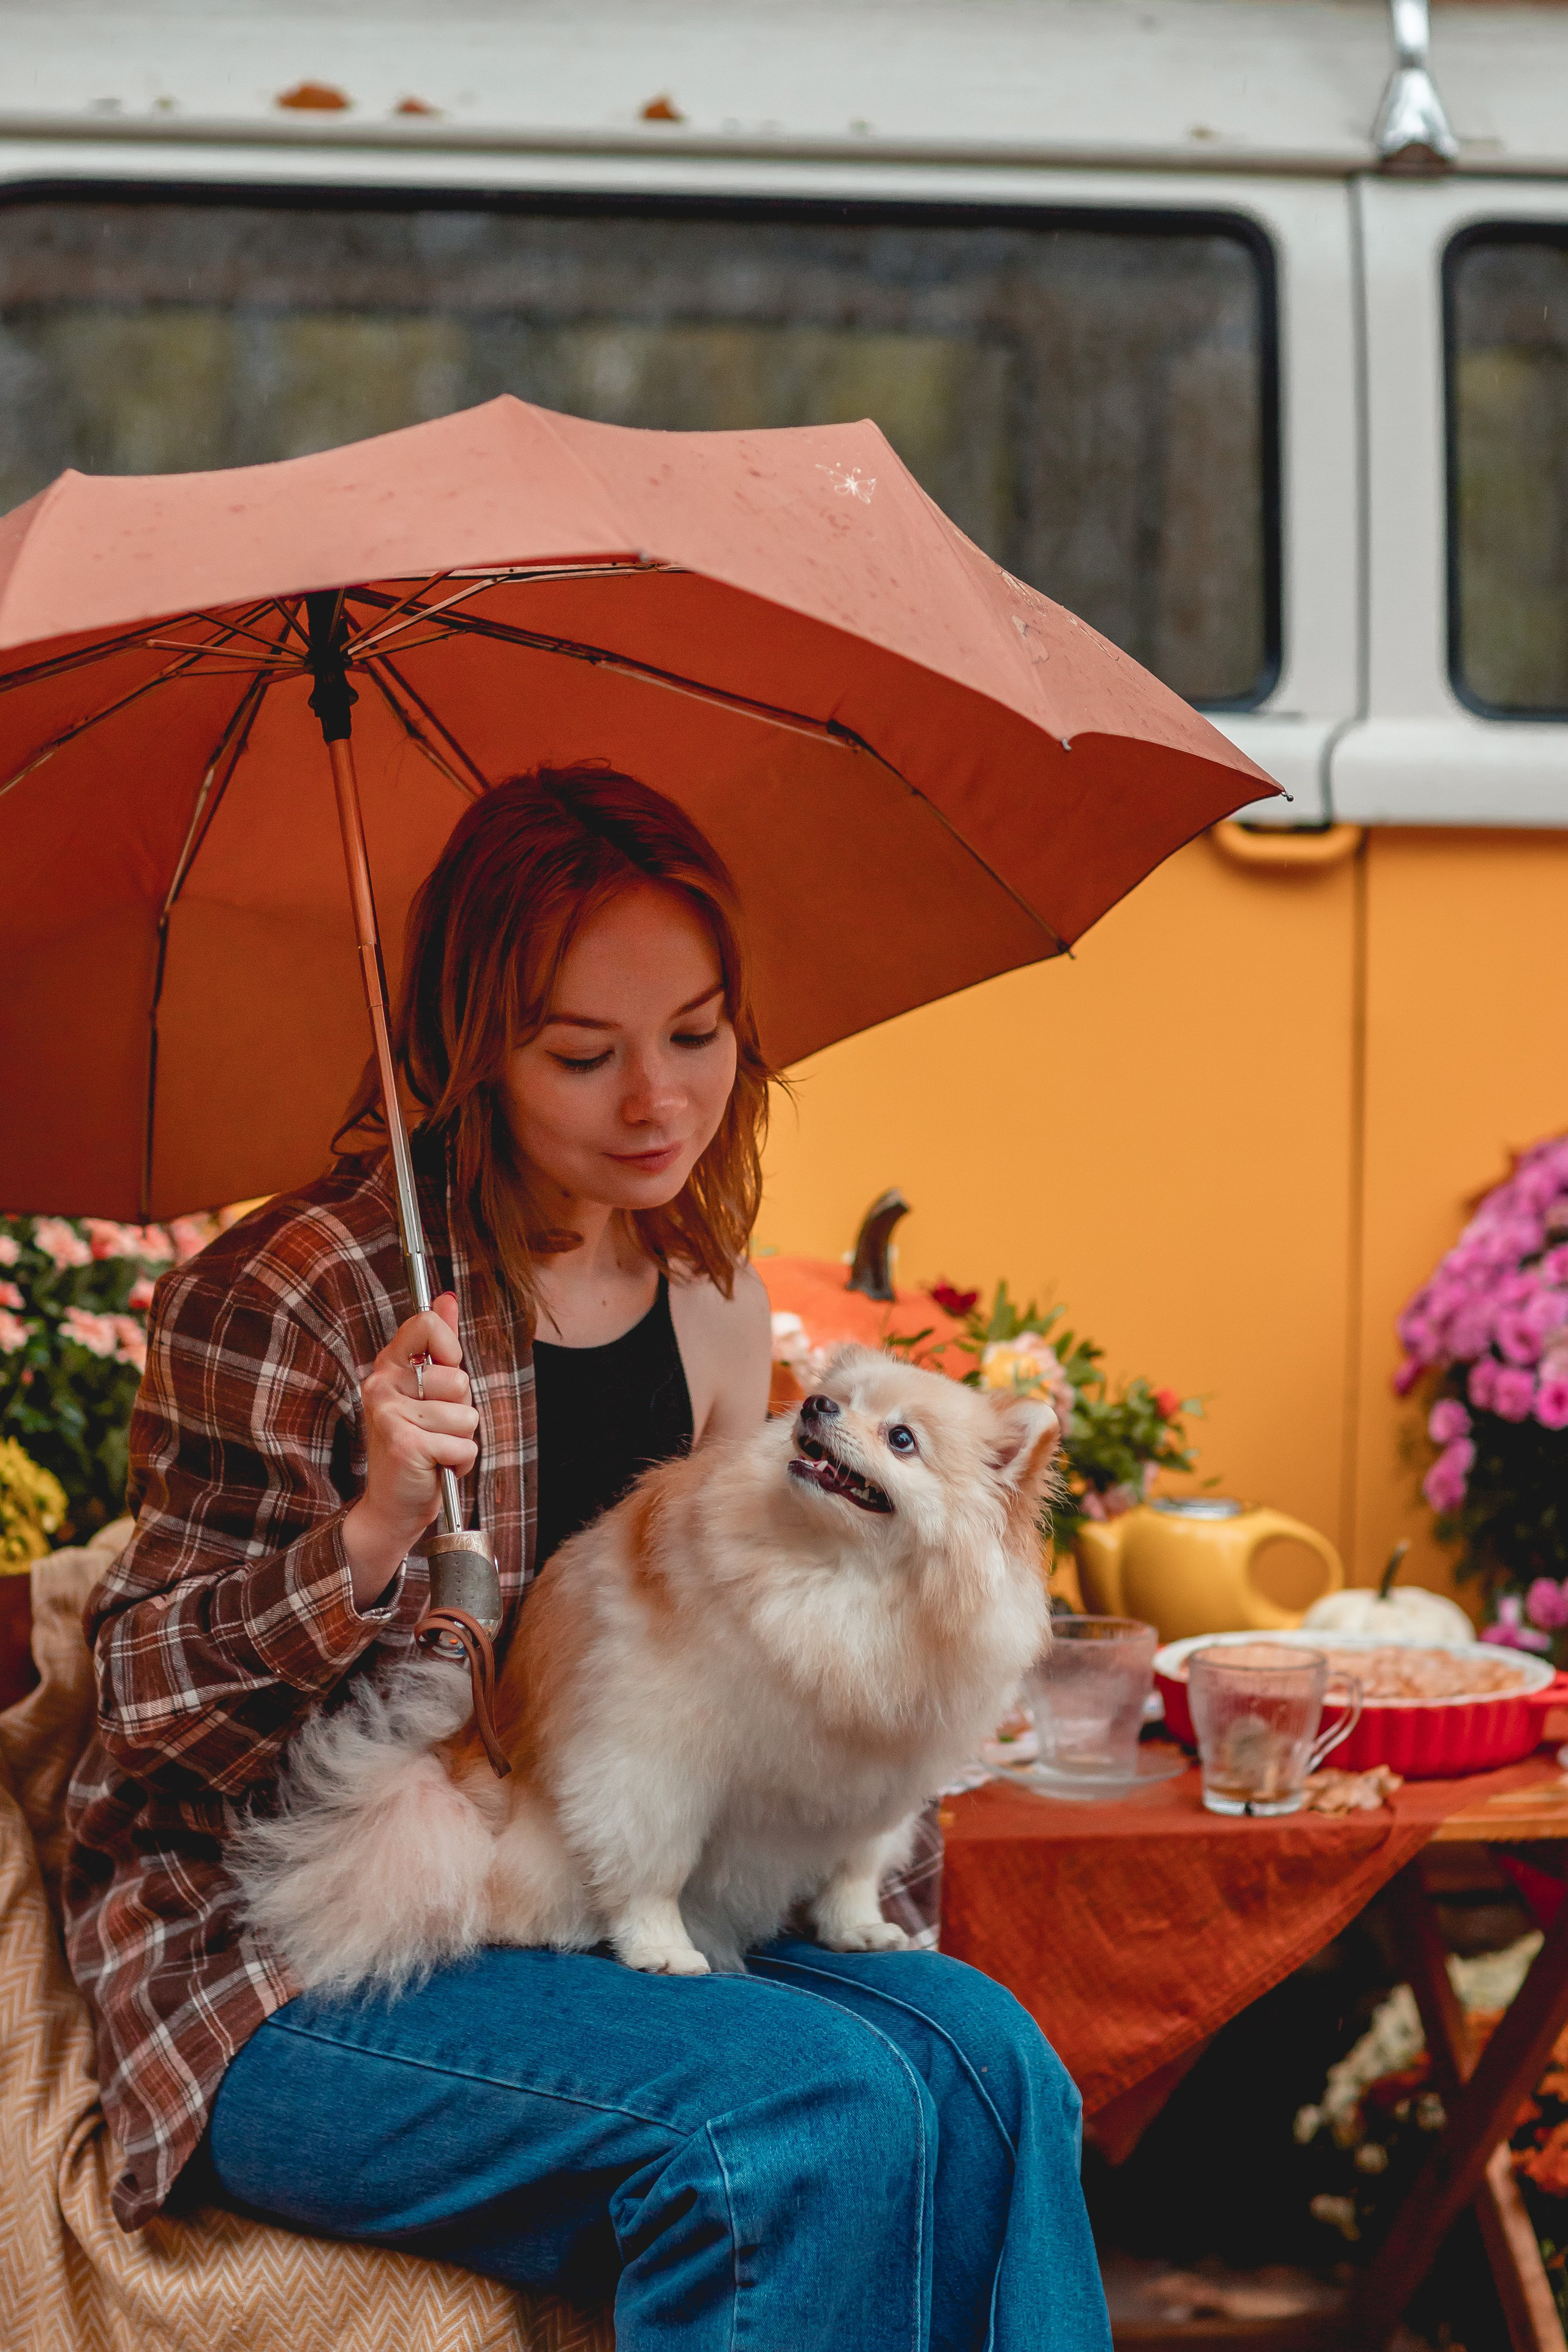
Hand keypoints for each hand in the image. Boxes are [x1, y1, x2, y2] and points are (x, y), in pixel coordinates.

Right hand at [342, 1293, 477, 1607]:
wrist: (394, 1504)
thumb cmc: (418, 1444)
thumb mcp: (430, 1391)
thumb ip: (438, 1344)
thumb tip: (447, 1298)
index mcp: (388, 1365)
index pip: (427, 1324)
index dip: (450, 1350)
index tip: (444, 1374)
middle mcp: (382, 1385)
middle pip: (459, 1378)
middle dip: (461, 1409)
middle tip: (436, 1428)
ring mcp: (390, 1414)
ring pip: (466, 1415)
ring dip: (461, 1439)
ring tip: (435, 1449)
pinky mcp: (405, 1445)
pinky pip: (463, 1444)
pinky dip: (460, 1462)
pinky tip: (436, 1467)